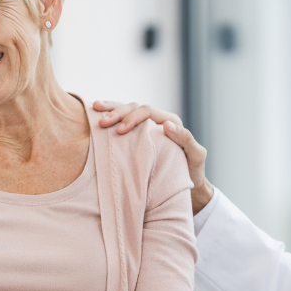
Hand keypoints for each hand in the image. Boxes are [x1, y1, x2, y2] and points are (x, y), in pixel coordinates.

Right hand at [92, 101, 212, 213]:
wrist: (189, 183)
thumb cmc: (193, 172)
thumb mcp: (196, 156)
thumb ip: (185, 139)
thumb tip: (167, 125)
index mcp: (171, 122)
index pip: (148, 112)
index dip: (133, 118)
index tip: (120, 130)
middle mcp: (159, 120)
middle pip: (135, 107)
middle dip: (118, 112)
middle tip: (103, 122)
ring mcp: (148, 126)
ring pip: (127, 109)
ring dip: (111, 109)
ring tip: (94, 108)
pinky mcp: (139, 133)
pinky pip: (124, 119)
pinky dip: (111, 115)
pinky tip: (96, 114)